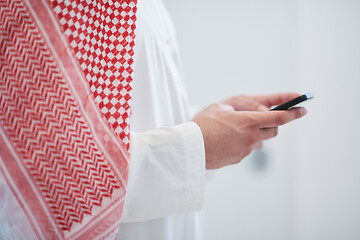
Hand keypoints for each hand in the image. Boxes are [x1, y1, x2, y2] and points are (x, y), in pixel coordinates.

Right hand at [192, 93, 306, 168]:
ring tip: (238, 129)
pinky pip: (249, 149)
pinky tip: (229, 139)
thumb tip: (259, 112)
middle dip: (272, 124)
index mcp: (248, 121)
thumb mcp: (221, 106)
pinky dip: (244, 143)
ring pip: (261, 141)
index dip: (294, 113)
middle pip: (273, 131)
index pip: (279, 117)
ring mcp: (245, 150)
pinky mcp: (239, 158)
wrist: (190, 148)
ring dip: (257, 134)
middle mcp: (250, 137)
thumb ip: (242, 106)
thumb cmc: (203, 124)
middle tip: (262, 118)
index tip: (303, 109)